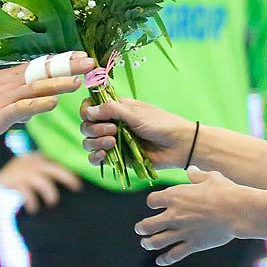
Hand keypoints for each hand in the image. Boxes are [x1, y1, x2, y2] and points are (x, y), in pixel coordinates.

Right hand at [0, 54, 93, 141]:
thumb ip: (14, 106)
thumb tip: (29, 114)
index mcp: (8, 79)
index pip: (40, 66)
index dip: (61, 60)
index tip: (81, 54)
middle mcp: (9, 85)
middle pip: (43, 73)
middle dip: (68, 66)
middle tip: (90, 61)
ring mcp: (4, 99)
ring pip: (36, 88)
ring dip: (59, 84)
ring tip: (80, 81)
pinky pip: (21, 108)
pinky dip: (38, 106)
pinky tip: (52, 104)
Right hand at [0, 152, 81, 214]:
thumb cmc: (18, 170)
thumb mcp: (32, 163)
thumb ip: (45, 168)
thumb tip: (68, 179)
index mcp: (40, 158)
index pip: (59, 161)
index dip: (71, 169)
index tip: (81, 179)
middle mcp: (35, 164)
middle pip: (56, 169)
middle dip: (69, 178)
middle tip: (77, 187)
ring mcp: (25, 173)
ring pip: (44, 183)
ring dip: (51, 194)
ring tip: (52, 203)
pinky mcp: (16, 182)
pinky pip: (28, 194)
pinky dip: (33, 203)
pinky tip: (34, 210)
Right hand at [81, 98, 195, 169]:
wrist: (179, 145)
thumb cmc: (161, 124)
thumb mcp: (136, 113)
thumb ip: (111, 110)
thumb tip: (88, 111)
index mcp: (116, 109)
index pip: (90, 108)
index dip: (87, 111)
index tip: (91, 114)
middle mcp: (112, 124)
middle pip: (87, 126)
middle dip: (94, 128)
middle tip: (113, 130)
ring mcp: (114, 142)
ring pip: (89, 142)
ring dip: (95, 142)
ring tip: (112, 142)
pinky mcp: (118, 158)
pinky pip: (97, 159)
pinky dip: (95, 157)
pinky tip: (103, 155)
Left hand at [136, 167, 247, 265]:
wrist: (237, 211)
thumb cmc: (225, 192)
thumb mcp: (210, 177)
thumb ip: (197, 175)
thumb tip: (191, 169)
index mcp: (175, 196)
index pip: (152, 201)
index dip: (152, 203)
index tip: (155, 205)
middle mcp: (174, 215)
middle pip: (147, 224)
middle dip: (141, 227)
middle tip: (140, 228)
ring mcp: (182, 231)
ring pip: (156, 242)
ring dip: (147, 243)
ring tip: (145, 243)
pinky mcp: (192, 244)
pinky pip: (173, 255)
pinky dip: (164, 259)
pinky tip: (160, 260)